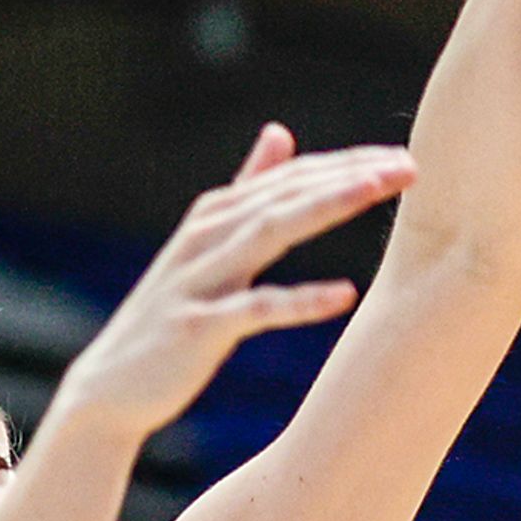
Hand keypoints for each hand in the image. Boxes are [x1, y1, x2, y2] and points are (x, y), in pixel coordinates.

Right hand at [48, 126, 414, 441]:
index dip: (345, 164)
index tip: (401, 158)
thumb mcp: (208, 244)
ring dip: (326, 207)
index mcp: (215, 216)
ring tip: (377, 194)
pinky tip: (346, 295)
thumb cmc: (173, 314)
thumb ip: (245, 187)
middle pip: (286, 194)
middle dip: (347, 176)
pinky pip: (255, 309)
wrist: (111, 387)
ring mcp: (198, 280)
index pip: (291, 177)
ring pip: (269, 232)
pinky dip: (300, 300)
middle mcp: (205, 237)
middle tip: (408, 166)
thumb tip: (279, 132)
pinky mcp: (197, 328)